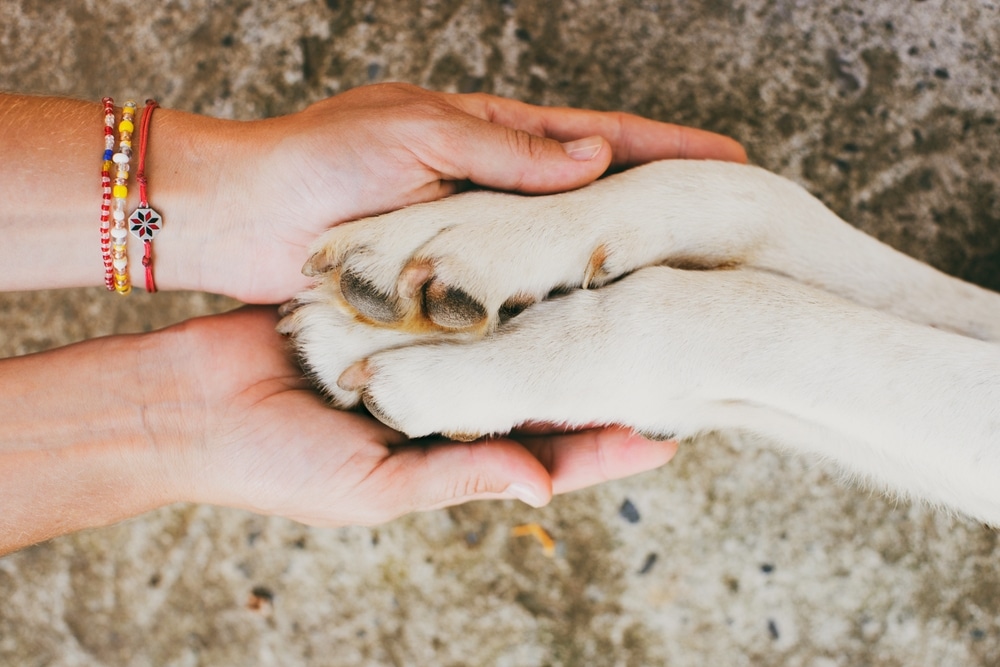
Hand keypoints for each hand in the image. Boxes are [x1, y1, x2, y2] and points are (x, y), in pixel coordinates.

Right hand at [161, 308, 676, 522]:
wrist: (189, 400)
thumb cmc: (273, 463)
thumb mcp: (369, 487)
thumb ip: (455, 479)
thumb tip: (542, 489)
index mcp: (450, 456)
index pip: (547, 454)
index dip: (606, 446)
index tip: (669, 431)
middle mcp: (449, 402)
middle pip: (540, 389)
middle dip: (599, 373)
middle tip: (667, 349)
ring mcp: (425, 353)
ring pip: (509, 336)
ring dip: (559, 320)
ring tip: (621, 294)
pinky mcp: (396, 309)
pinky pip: (458, 296)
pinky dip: (497, 285)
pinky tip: (542, 261)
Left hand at [189, 83, 745, 301]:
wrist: (244, 217)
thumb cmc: (318, 161)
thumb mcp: (417, 137)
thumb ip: (506, 153)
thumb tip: (596, 157)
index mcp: (491, 137)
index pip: (598, 137)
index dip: (666, 148)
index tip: (732, 157)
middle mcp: (494, 189)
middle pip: (595, 197)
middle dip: (660, 208)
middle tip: (730, 228)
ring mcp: (476, 240)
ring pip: (563, 253)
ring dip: (618, 265)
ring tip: (686, 284)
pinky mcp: (451, 288)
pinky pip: (518, 298)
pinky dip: (558, 309)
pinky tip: (597, 328)